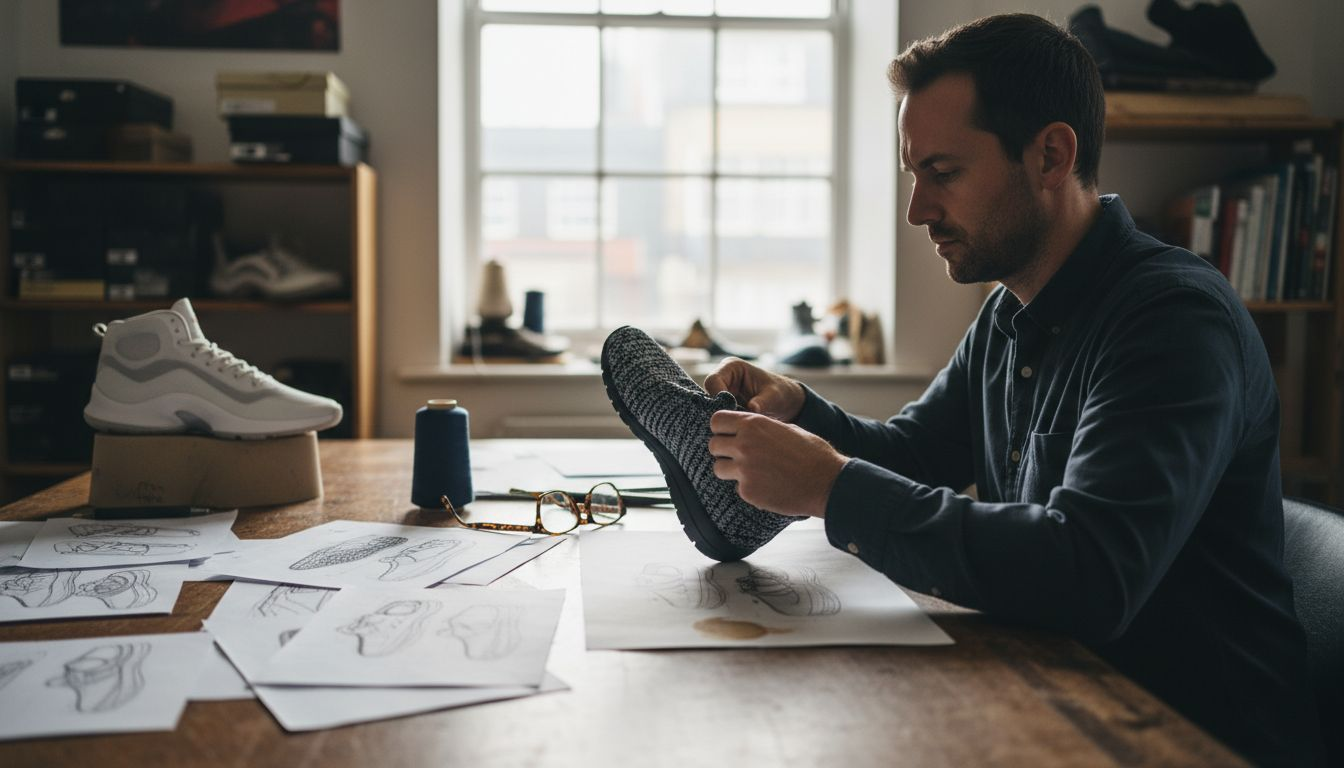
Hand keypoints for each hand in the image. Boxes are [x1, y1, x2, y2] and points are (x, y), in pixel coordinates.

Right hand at [703, 358, 805, 421]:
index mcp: (732, 367)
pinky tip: (734, 431)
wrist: (787, 404)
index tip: (732, 411)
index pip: (713, 381)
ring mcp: (722, 392)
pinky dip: (724, 423)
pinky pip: (717, 415)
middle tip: (733, 424)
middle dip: (719, 410)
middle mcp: (723, 377)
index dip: (718, 397)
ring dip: (722, 418)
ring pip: (710, 407)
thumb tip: (752, 409)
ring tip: (736, 428)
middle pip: (707, 395)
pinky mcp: (723, 405)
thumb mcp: (775, 396)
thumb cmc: (782, 393)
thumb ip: (763, 401)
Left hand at [708, 411, 846, 517]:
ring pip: (718, 468)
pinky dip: (747, 488)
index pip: (716, 421)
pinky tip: (766, 486)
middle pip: (713, 445)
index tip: (728, 435)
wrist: (826, 482)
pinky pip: (736, 487)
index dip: (721, 429)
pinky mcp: (748, 491)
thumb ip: (761, 428)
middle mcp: (744, 444)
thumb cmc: (812, 453)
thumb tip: (745, 430)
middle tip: (737, 457)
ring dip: (730, 470)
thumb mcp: (786, 428)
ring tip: (750, 472)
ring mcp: (744, 469)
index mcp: (753, 424)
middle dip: (723, 451)